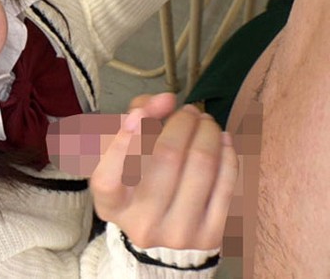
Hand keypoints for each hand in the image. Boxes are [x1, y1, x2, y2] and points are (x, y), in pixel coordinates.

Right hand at [90, 94, 238, 249]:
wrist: (165, 230)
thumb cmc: (140, 180)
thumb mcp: (124, 150)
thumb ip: (136, 116)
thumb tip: (167, 100)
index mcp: (110, 205)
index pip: (110, 175)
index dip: (124, 140)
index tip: (139, 112)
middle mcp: (141, 224)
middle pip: (166, 157)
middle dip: (182, 123)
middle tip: (189, 111)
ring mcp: (177, 233)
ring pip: (201, 165)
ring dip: (207, 132)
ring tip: (205, 122)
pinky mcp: (211, 235)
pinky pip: (226, 182)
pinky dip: (226, 153)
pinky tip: (221, 140)